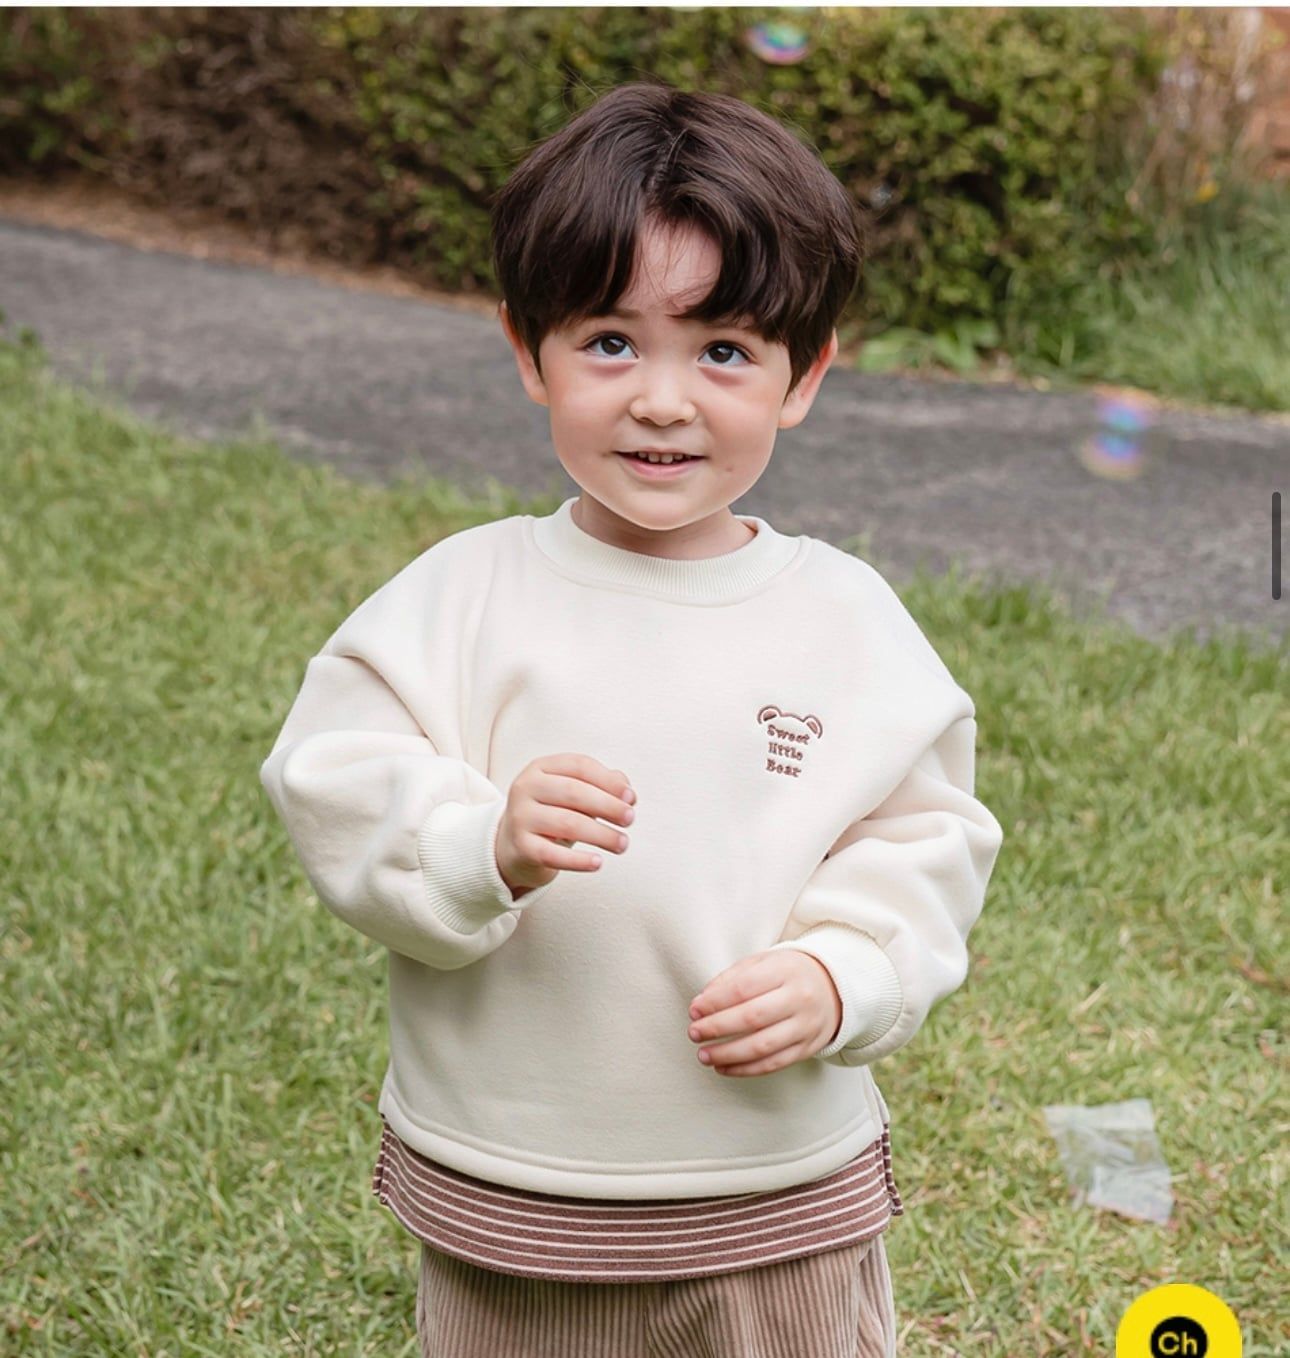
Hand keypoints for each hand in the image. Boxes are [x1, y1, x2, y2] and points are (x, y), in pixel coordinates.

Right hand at [495, 753, 635, 899]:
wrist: (514, 846)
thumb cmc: (552, 814)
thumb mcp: (574, 795)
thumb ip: (602, 786)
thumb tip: (628, 794)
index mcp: (541, 768)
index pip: (580, 766)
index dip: (609, 781)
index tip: (631, 798)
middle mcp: (526, 788)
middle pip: (574, 792)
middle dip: (608, 806)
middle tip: (630, 819)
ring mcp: (520, 817)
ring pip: (568, 823)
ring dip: (601, 835)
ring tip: (622, 843)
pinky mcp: (520, 847)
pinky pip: (553, 855)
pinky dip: (578, 860)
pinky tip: (598, 863)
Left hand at [687, 950, 842, 1076]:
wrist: (834, 988)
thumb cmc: (787, 973)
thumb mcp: (763, 962)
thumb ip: (731, 978)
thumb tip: (701, 1004)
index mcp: (785, 970)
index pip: (743, 988)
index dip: (715, 1002)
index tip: (694, 1010)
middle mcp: (799, 998)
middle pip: (752, 1018)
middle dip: (717, 1028)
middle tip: (693, 1033)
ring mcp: (805, 1026)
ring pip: (762, 1046)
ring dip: (727, 1054)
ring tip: (703, 1055)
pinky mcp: (807, 1048)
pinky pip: (773, 1064)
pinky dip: (745, 1069)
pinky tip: (723, 1067)